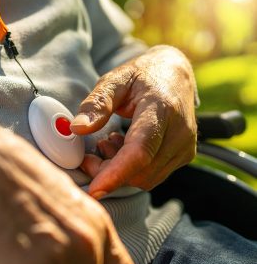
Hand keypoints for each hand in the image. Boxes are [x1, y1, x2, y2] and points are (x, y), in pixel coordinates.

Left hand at [71, 45, 197, 197]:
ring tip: (107, 144)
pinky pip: (152, 176)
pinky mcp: (184, 156)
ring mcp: (185, 146)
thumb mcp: (115, 80)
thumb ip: (96, 103)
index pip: (140, 150)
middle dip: (107, 172)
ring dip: (118, 172)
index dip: (116, 173)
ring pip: (145, 179)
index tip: (94, 189)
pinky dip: (130, 170)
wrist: (174, 74)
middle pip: (140, 171)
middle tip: (89, 155)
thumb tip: (77, 128)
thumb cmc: (142, 75)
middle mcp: (180, 131)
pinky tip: (122, 148)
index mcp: (162, 108)